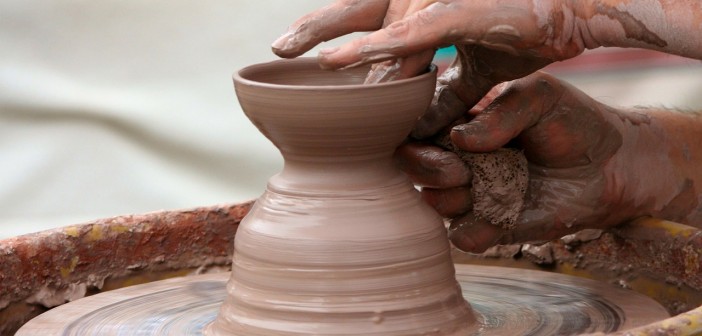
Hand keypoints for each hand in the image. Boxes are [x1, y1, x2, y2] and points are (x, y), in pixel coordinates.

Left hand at [272, 0, 598, 136]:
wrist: (579, 15)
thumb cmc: (530, 34)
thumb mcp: (478, 73)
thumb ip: (445, 95)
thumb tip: (419, 124)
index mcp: (428, 10)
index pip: (375, 24)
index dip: (343, 41)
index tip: (309, 64)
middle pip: (360, 10)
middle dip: (317, 27)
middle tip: (277, 49)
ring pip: (375, 15)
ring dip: (332, 31)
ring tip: (290, 50)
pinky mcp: (461, 10)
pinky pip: (411, 31)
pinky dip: (376, 47)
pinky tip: (339, 60)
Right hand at [395, 72, 631, 252]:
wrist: (612, 165)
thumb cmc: (573, 121)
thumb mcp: (540, 98)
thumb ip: (500, 113)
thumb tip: (459, 139)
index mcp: (462, 116)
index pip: (417, 124)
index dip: (420, 132)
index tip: (445, 136)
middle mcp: (458, 154)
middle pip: (412, 165)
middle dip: (429, 169)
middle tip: (461, 170)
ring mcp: (472, 190)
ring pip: (434, 201)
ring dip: (455, 197)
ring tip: (493, 185)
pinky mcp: (490, 224)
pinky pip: (462, 236)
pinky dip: (477, 229)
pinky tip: (506, 212)